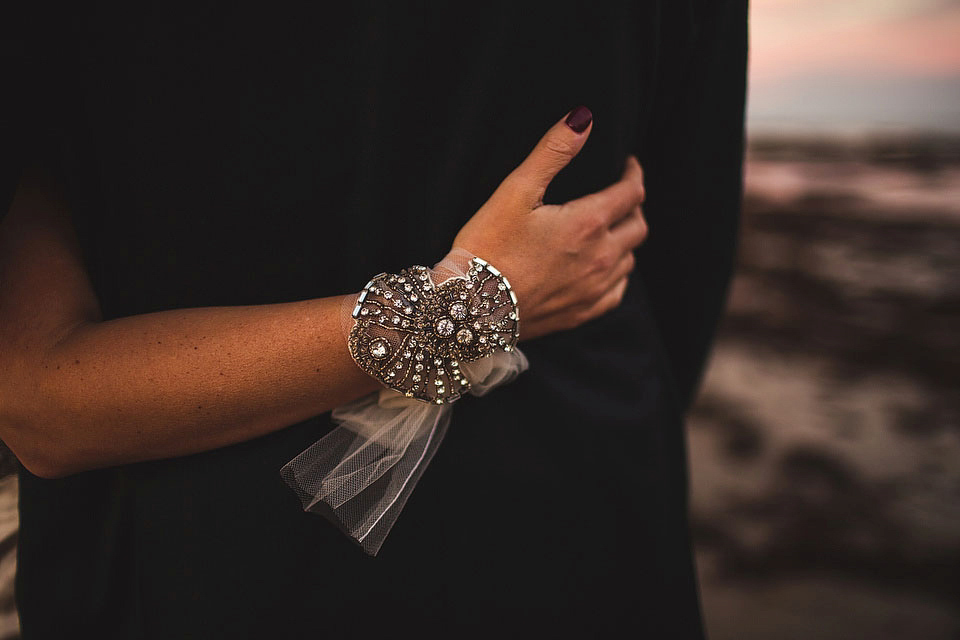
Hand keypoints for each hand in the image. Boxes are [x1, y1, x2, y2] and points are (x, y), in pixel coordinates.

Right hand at [451, 107, 647, 341]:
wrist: (469, 308)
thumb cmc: (487, 247)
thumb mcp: (515, 190)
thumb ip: (552, 152)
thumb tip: (583, 119)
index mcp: (589, 223)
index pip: (632, 193)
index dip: (633, 173)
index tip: (627, 165)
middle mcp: (600, 258)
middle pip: (638, 227)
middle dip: (633, 206)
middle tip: (619, 195)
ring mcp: (593, 290)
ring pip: (630, 260)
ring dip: (625, 240)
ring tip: (609, 229)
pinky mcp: (582, 314)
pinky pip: (617, 292)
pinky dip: (616, 275)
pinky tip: (602, 269)